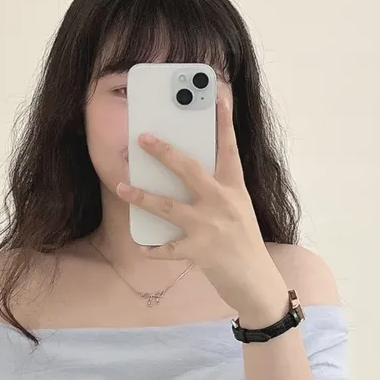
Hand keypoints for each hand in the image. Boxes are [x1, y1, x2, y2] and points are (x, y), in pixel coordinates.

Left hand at [116, 88, 286, 321]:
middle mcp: (223, 203)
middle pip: (189, 169)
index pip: (229, 150)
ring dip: (141, 196)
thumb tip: (185, 176)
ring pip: (167, 206)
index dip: (224, 123)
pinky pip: (167, 248)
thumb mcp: (239, 211)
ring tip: (121, 187)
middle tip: (142, 138)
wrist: (257, 283)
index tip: (218, 96)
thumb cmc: (244, 244)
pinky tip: (141, 247)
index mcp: (235, 189)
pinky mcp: (200, 251)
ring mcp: (210, 226)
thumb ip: (218, 192)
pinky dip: (153, 249)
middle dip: (163, 152)